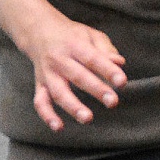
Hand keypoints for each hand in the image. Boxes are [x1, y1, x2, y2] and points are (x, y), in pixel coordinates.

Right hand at [25, 12, 127, 131]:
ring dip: (72, 106)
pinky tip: (59, 128)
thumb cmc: (71, 36)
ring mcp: (48, 74)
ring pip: (59, 92)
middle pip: (78, 76)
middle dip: (96, 90)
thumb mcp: (90, 35)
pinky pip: (41, 102)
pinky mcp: (40, 85)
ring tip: (87, 118)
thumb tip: (119, 63)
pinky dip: (47, 116)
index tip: (121, 82)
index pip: (93, 58)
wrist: (38, 31)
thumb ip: (106, 49)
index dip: (108, 70)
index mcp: (74, 45)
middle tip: (113, 102)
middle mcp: (59, 60)